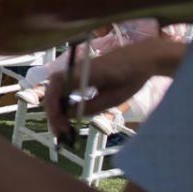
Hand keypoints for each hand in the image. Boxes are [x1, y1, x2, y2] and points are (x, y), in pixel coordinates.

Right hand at [50, 40, 166, 135]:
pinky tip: (69, 114)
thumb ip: (90, 107)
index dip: (53, 109)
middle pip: (52, 91)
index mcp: (82, 74)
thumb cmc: (130, 77)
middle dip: (53, 113)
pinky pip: (65, 87)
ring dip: (57, 108)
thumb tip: (68, 115)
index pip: (55, 89)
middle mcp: (74, 70)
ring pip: (56, 90)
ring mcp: (76, 71)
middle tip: (60, 132)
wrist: (140, 58)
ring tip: (64, 127)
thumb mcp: (113, 98)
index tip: (61, 127)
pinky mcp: (80, 73)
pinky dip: (63, 101)